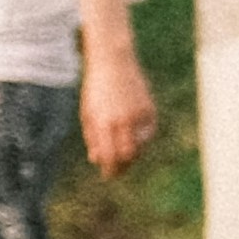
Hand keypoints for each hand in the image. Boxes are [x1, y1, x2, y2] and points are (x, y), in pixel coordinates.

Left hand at [77, 43, 157, 174]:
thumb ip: (92, 138)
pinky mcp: (150, 111)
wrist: (114, 63)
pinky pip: (148, 133)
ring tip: (123, 151)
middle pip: (128, 155)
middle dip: (123, 166)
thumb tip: (96, 159)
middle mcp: (124, 121)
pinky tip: (133, 137)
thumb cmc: (96, 89)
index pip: (111, 156)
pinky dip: (141, 139)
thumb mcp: (88, 113)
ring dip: (132, 152)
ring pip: (140, 146)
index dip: (110, 169)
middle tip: (118, 170)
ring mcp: (139, 116)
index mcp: (105, 122)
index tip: (108, 175)